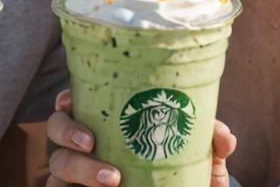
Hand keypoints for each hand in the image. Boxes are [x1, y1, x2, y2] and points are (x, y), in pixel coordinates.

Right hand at [45, 90, 236, 185]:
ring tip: (112, 179)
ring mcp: (77, 177)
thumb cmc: (184, 176)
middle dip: (67, 132)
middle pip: (56, 130)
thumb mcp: (199, 160)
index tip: (70, 100)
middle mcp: (84, 148)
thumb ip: (209, 144)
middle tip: (91, 141)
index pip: (73, 104)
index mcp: (105, 125)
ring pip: (56, 165)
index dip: (65, 100)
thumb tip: (223, 135)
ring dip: (78, 167)